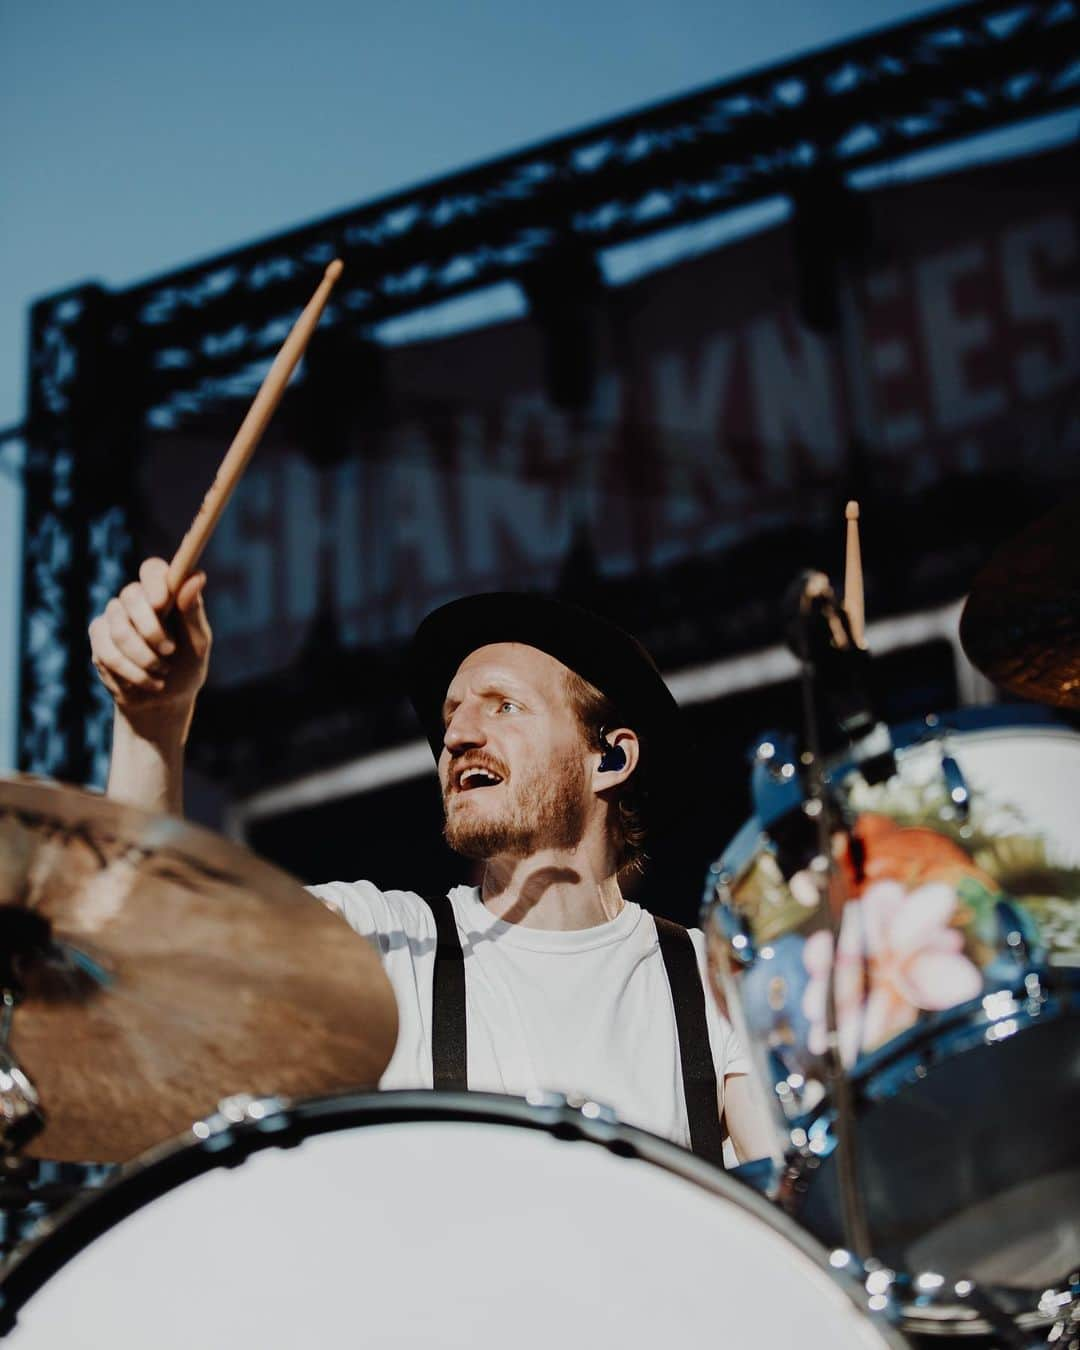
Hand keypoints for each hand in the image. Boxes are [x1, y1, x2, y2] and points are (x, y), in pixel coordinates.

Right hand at [89, 558, 211, 740]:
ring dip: (144, 658)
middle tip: (169, 651)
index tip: (161, 603)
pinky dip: (131, 673)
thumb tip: (197, 577)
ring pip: (119, 629)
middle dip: (151, 630)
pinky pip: (107, 652)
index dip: (153, 582)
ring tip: (162, 672)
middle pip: (130, 596)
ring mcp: (112, 617)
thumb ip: (193, 611)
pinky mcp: (98, 638)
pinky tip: (146, 681)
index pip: (152, 569)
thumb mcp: (197, 642)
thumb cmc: (186, 666)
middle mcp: (135, 599)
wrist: (164, 701)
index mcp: (164, 592)